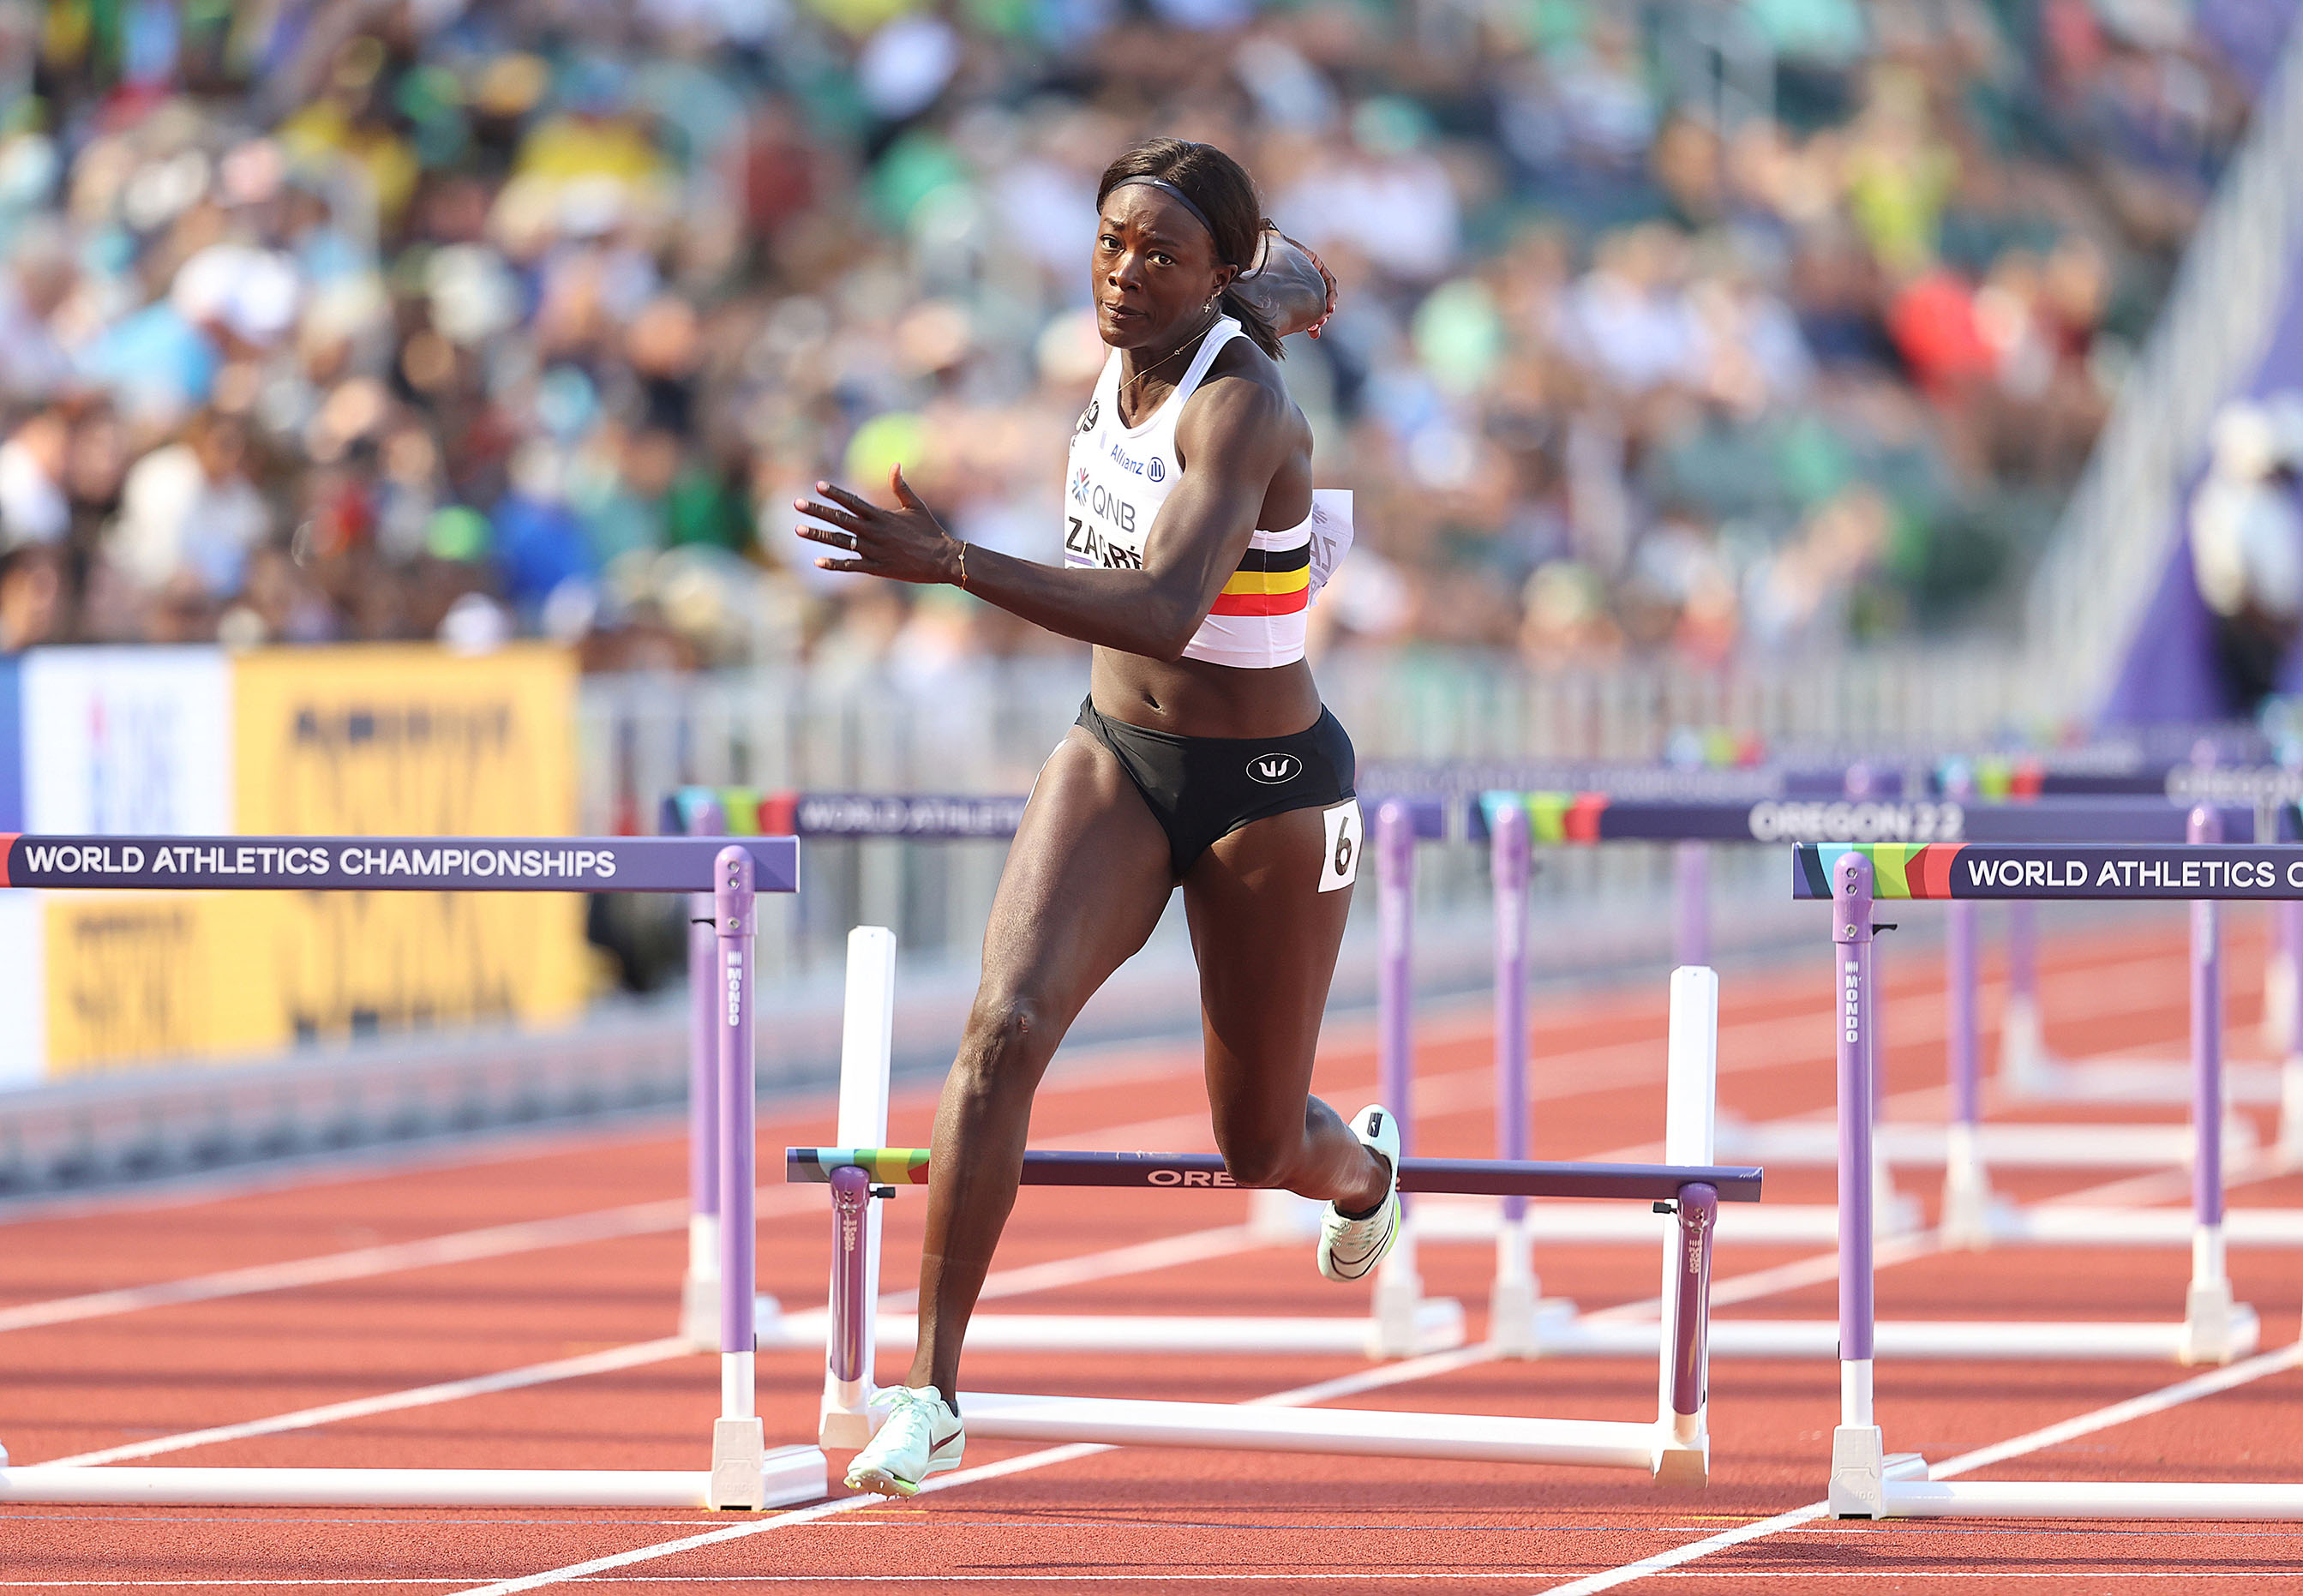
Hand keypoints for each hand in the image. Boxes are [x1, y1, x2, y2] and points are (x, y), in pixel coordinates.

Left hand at [794, 466, 963, 584]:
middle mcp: (874, 532)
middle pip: (840, 519)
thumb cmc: (930, 531)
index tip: (818, 485)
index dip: (835, 493)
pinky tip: (817, 561)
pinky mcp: (878, 569)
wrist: (943, 559)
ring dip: (818, 535)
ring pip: (840, 542)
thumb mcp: (916, 506)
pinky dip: (834, 564)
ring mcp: (874, 551)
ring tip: (798, 529)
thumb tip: (896, 464)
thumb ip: (901, 486)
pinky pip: (852, 566)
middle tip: (797, 504)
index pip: (853, 501)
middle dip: (817, 511)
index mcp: (881, 516)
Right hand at [1249, 229, 1338, 338]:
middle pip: (1316, 303)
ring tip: (1326, 315)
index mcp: (1289, 293)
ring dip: (1327, 305)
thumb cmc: (1256, 278)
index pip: (1304, 311)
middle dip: (1320, 317)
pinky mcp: (1314, 262)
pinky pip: (1328, 279)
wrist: (1257, 253)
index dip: (1311, 323)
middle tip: (1318, 327)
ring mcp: (1307, 272)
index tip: (1314, 334)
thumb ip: (1279, 313)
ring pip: (1323, 292)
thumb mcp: (1270, 301)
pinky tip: (1329, 303)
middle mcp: (1299, 283)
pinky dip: (1330, 292)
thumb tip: (1280, 333)